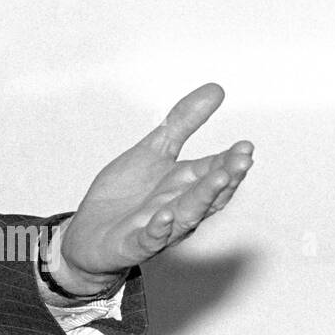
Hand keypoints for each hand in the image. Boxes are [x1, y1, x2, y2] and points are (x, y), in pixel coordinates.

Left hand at [53, 82, 253, 295]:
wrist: (88, 234)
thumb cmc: (126, 194)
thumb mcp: (151, 151)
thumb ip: (181, 123)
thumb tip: (216, 89)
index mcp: (183, 185)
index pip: (212, 171)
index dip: (229, 160)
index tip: (246, 146)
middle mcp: (177, 208)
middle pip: (206, 194)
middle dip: (225, 177)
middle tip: (242, 160)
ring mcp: (157, 228)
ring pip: (185, 216)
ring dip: (202, 199)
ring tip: (219, 179)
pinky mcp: (132, 244)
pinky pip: (148, 240)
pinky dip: (158, 231)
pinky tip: (164, 217)